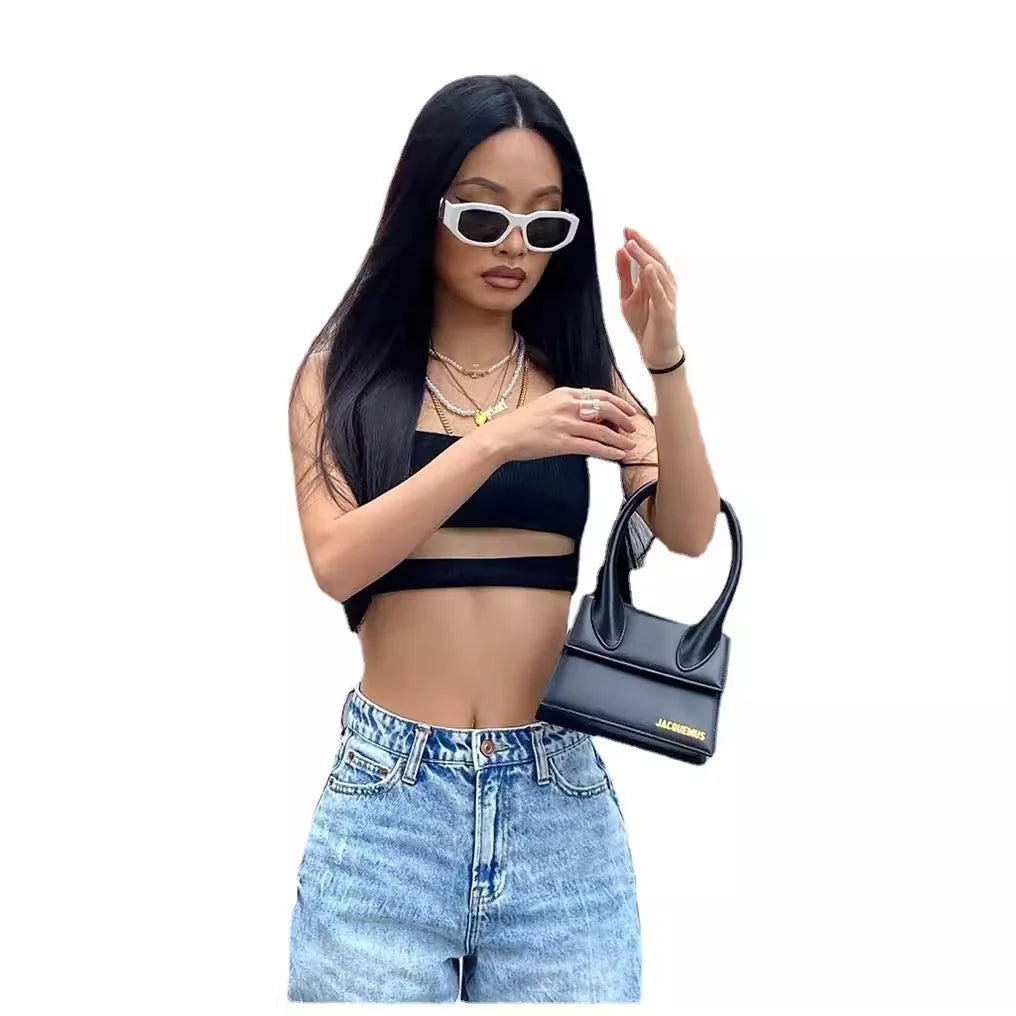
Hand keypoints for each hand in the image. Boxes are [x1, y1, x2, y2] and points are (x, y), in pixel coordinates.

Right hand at [483, 387, 639, 464]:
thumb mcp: (548, 405)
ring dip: (620, 438)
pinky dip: (609, 450)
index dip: (619, 403)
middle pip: (606, 409)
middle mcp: (567, 406)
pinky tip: (618, 454)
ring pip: (603, 430)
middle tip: (633, 428)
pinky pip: (593, 446)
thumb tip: (593, 415)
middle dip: (624, 419)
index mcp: (564, 394)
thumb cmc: (522, 423)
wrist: (503, 436)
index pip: (599, 395)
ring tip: (630, 444)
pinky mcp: (562, 443)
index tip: (629, 411)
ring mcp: (565, 425)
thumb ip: (570, 406)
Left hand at [615, 227, 681, 369]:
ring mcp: (667, 297)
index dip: (638, 242)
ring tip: (634, 245)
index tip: (626, 230)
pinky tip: (647, 268)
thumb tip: (620, 251)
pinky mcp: (666, 311)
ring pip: (658, 272)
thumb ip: (624, 274)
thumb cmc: (645, 322)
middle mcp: (665, 285)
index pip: (648, 256)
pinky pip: (660, 293)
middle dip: (642, 245)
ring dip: (645, 257)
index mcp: (656, 280)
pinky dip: (654, 280)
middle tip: (629, 233)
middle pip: (655, 260)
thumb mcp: (628, 295)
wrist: (655, 350)